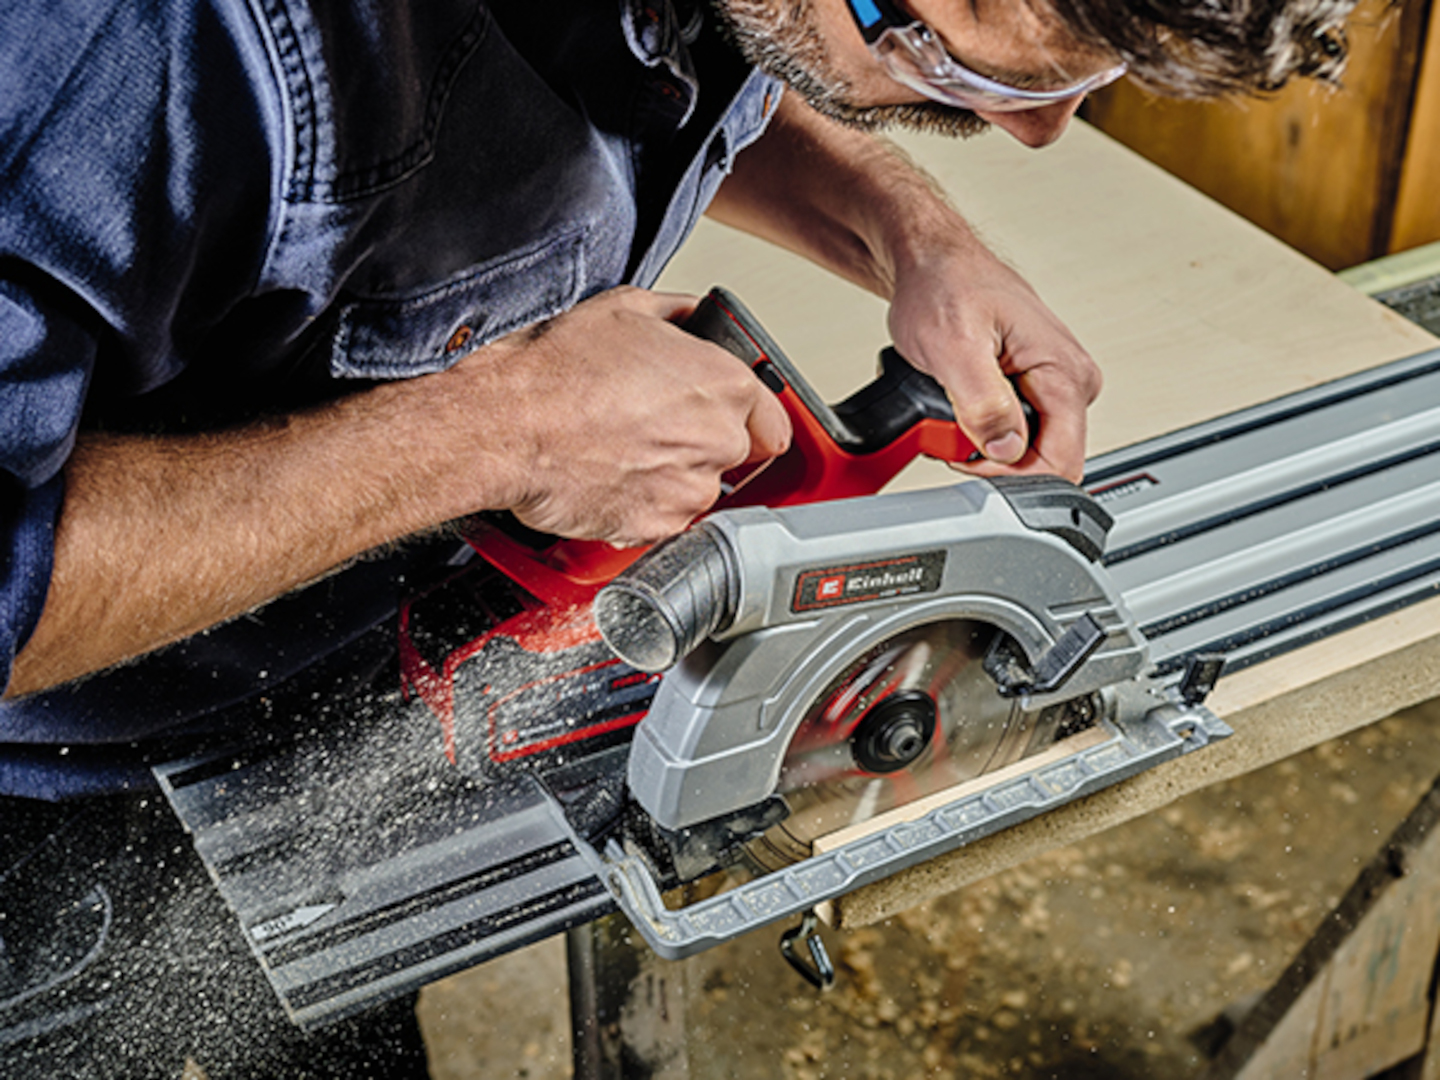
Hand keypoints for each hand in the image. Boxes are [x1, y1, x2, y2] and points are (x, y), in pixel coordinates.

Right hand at [460, 286, 791, 544]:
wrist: (505, 427)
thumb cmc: (554, 371)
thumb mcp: (625, 309)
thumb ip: (679, 315)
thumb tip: (693, 318)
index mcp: (724, 385)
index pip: (772, 417)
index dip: (750, 414)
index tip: (733, 416)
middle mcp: (716, 443)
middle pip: (732, 452)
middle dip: (698, 439)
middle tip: (650, 421)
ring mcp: (686, 491)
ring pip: (695, 487)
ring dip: (670, 473)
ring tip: (620, 446)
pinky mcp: (653, 528)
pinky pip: (662, 519)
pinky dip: (641, 503)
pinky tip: (608, 474)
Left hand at [886, 236, 1100, 483]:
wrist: (932, 262)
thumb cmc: (944, 286)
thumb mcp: (954, 348)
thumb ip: (983, 405)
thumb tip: (1005, 448)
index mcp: (1066, 374)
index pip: (1062, 465)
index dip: (1009, 477)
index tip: (965, 457)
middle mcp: (1071, 382)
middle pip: (1042, 462)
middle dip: (990, 459)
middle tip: (948, 425)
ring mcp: (1053, 385)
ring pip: (1022, 449)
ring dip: (980, 442)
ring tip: (950, 406)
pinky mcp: (1033, 387)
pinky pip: (1011, 431)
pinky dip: (978, 428)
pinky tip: (959, 404)